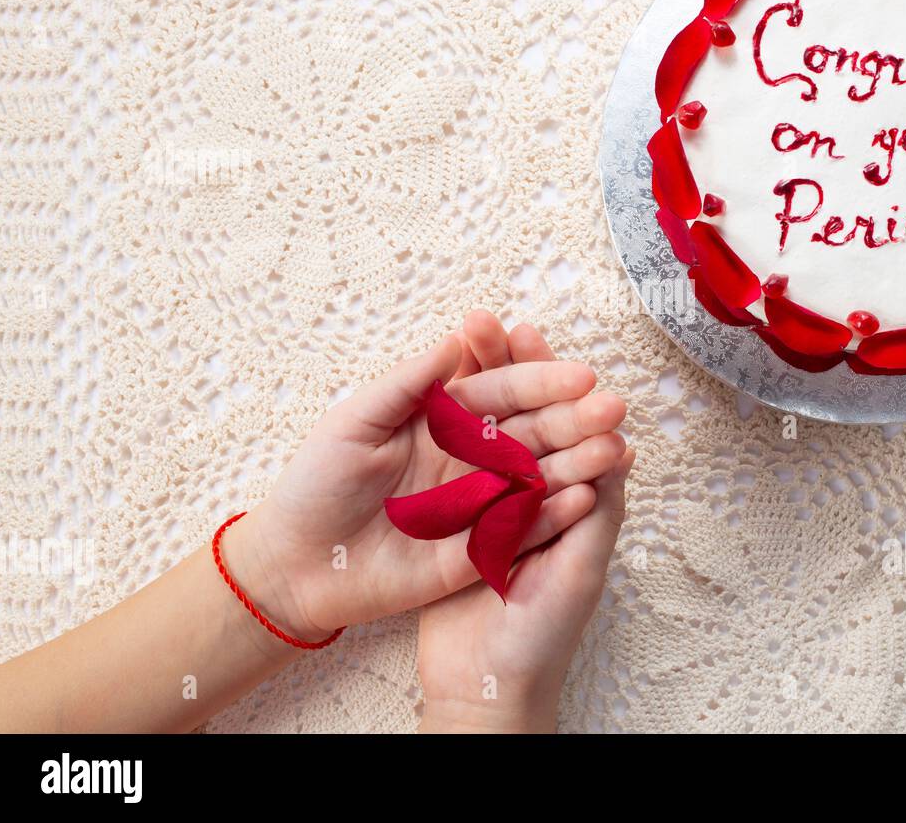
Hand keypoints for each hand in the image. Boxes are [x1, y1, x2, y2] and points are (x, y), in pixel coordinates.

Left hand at [222, 311, 628, 641]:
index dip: (539, 382)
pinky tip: (586, 498)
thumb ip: (407, 384)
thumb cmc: (315, 484)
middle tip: (611, 407)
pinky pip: (522, 531)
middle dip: (573, 418)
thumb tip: (457, 340)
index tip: (578, 375)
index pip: (502, 392)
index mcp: (444, 420)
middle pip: (532, 433)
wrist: (293, 564)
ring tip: (612, 449)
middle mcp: (469, 457)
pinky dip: (553, 516)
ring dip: (576, 463)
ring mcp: (477, 504)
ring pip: (537, 479)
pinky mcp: (476, 551)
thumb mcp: (355, 422)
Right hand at [416, 327, 633, 732]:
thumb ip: (598, 508)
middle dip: (507, 366)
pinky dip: (441, 419)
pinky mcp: (451, 519)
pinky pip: (448, 459)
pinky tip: (429, 386)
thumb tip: (620, 445)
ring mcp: (489, 501)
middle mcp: (531, 490)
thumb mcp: (581, 566)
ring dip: (474, 381)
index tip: (530, 336)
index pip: (563, 420)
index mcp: (569, 495)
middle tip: (487, 322)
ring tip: (459, 336)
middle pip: (520, 413)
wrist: (485, 683)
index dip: (549, 378)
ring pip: (483, 426)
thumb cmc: (545, 631)